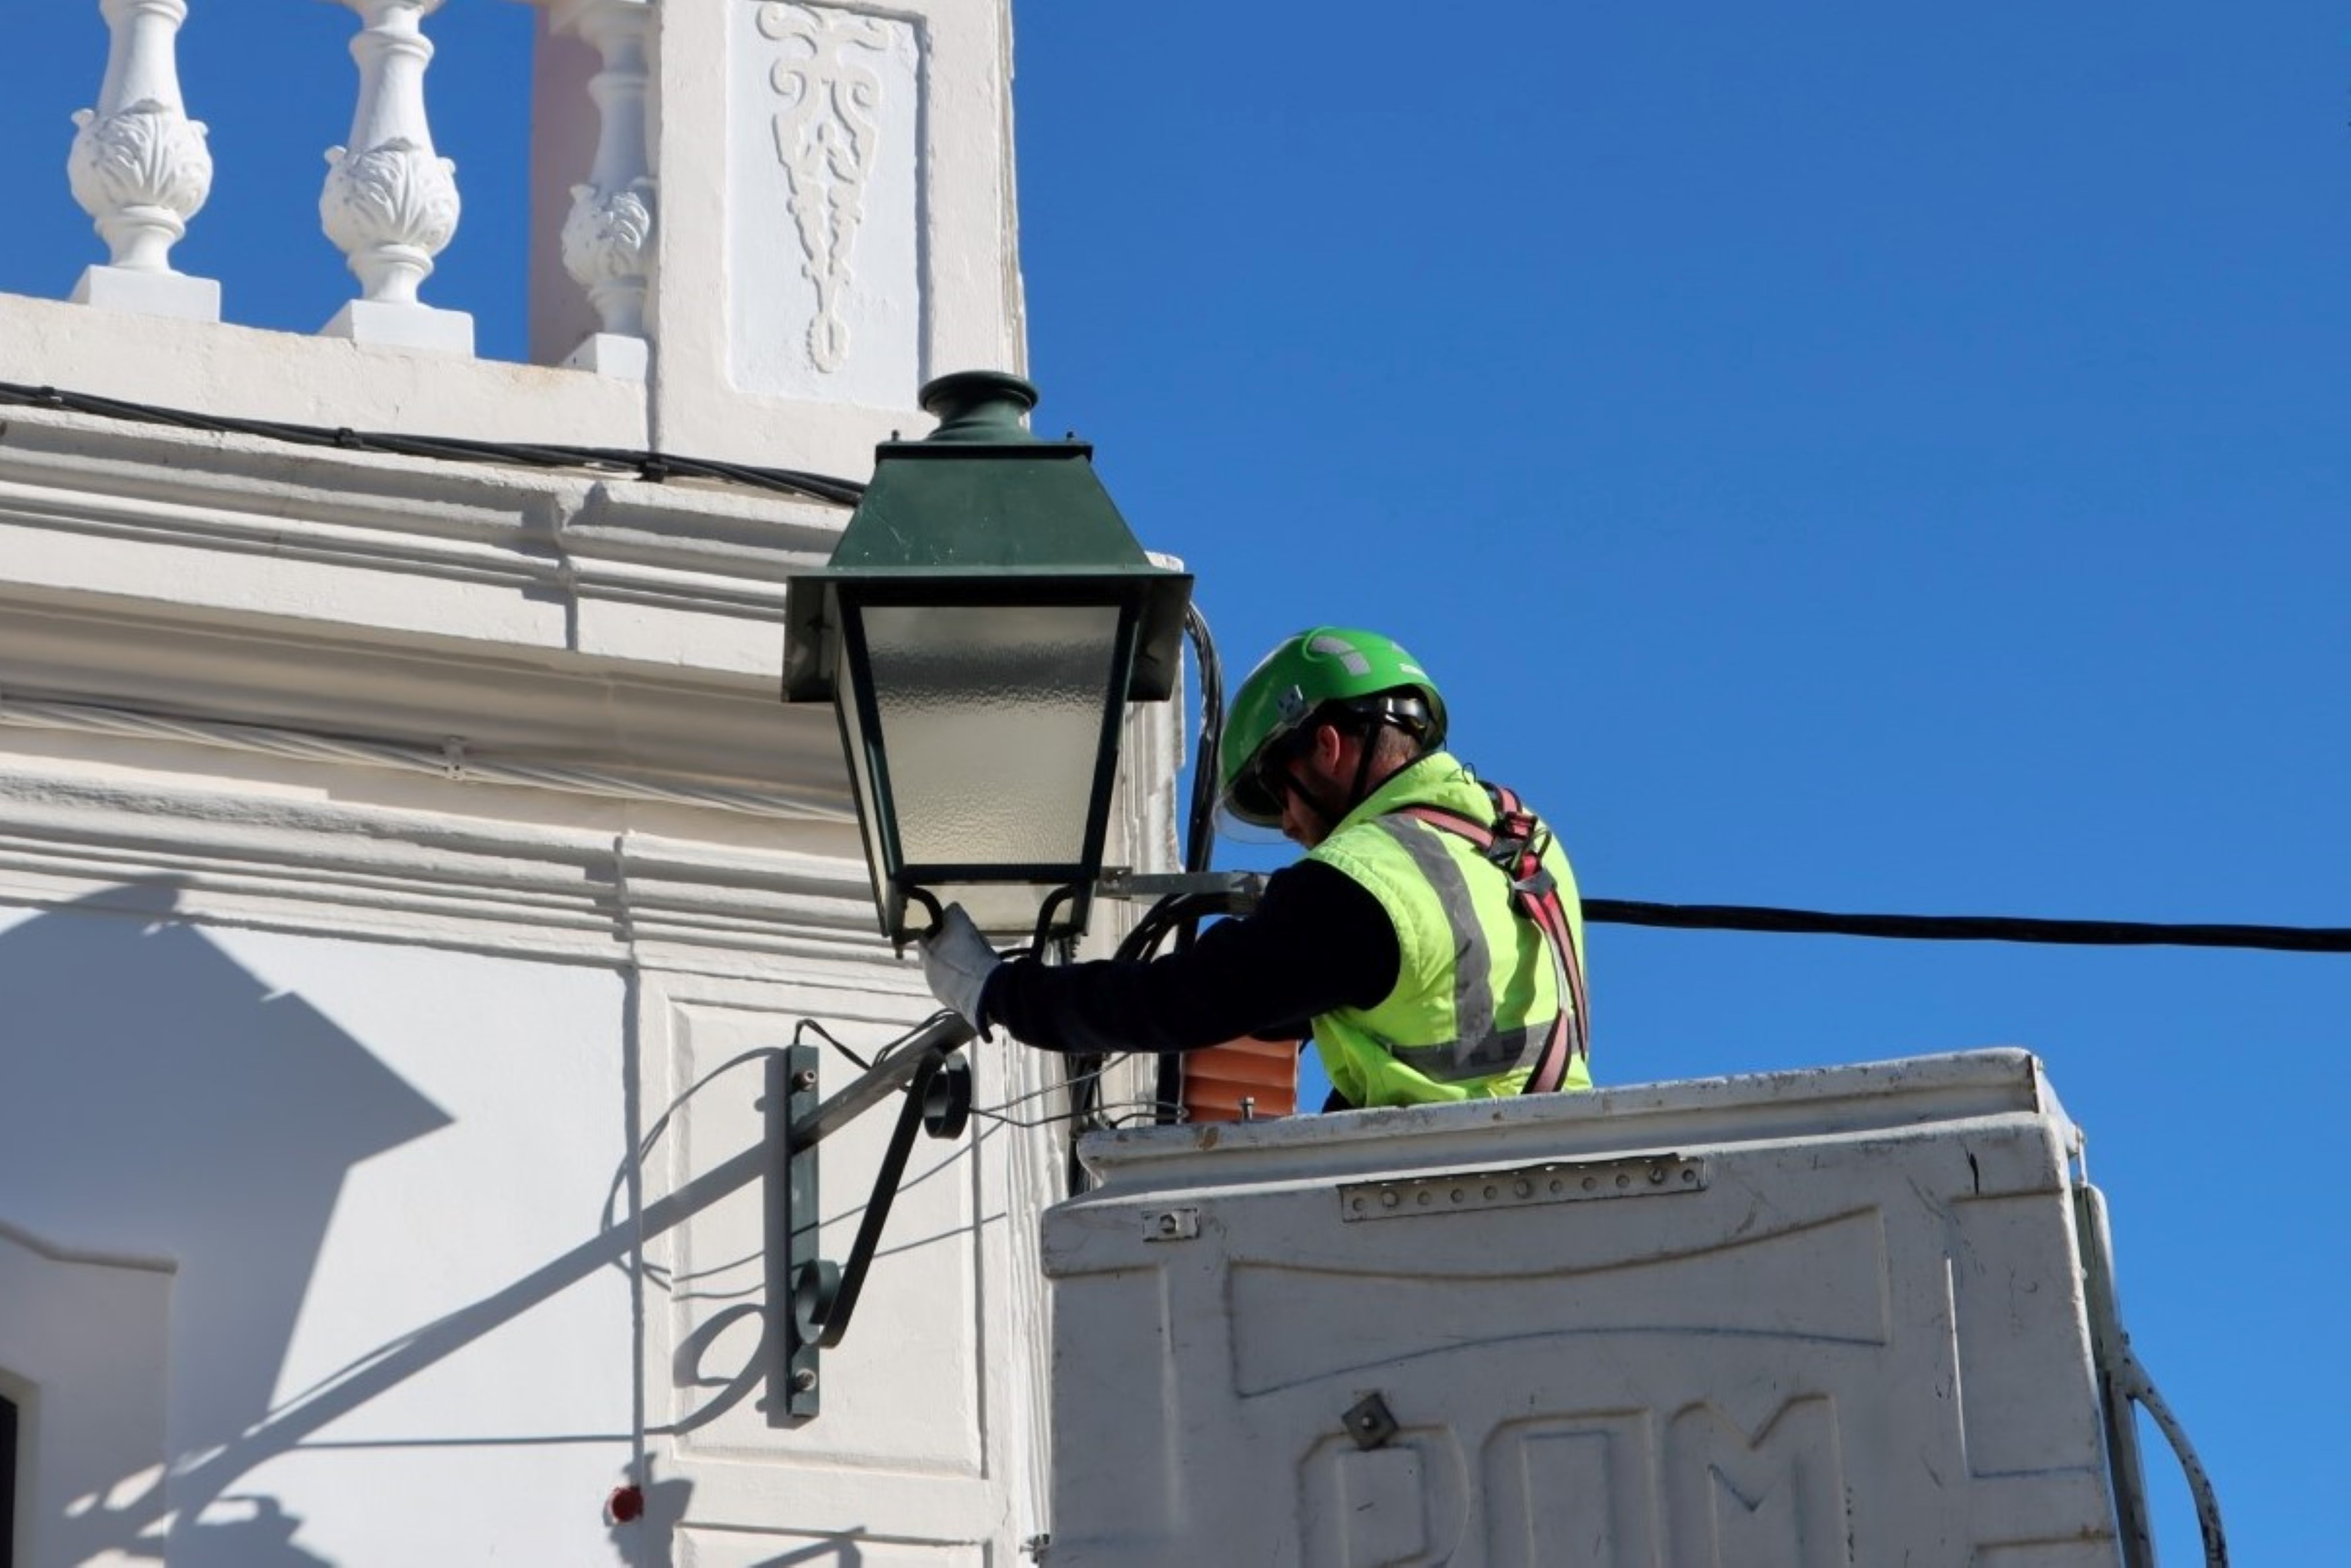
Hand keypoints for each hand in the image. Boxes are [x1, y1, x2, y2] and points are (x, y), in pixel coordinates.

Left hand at [921, 903, 1000, 1030]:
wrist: (984, 991)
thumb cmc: (970, 955)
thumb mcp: (961, 924)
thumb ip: (953, 913)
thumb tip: (950, 910)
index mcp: (927, 955)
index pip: (924, 938)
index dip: (937, 930)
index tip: (952, 928)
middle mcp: (929, 975)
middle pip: (935, 956)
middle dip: (948, 949)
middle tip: (966, 945)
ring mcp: (940, 992)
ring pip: (946, 973)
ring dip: (957, 967)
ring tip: (975, 963)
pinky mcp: (954, 1004)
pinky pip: (957, 988)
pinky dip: (965, 982)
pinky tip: (978, 978)